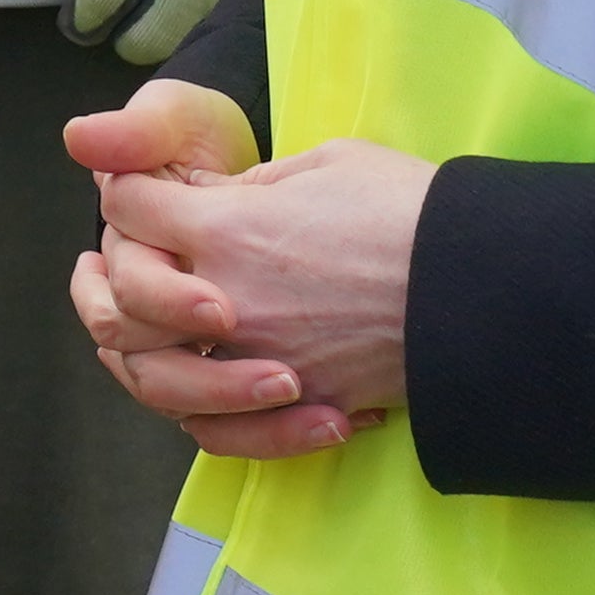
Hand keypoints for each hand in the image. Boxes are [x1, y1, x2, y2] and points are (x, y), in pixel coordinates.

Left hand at [63, 83, 430, 459]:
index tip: (139, 193)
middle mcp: (224, 300)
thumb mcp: (328, 163)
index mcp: (226, 227)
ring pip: (154, 380)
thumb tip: (221, 198)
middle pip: (118, 303)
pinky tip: (213, 394)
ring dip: (149, 358)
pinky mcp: (294, 406)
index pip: (128, 208)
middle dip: (115, 280)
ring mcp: (255, 362)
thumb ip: (256, 184)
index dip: (125, 192)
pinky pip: (218, 432)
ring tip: (162, 338)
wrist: (480, 287)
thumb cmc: (411, 213)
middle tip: (130, 266)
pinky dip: (208, 417)